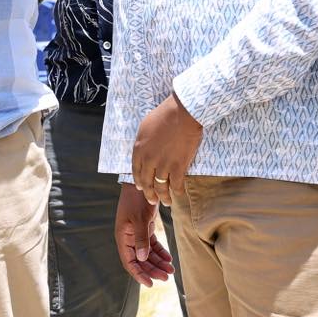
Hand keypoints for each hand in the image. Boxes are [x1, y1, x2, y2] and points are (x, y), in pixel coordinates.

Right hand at [115, 184, 172, 286]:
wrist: (142, 183)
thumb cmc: (137, 200)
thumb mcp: (139, 220)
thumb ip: (141, 239)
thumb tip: (142, 259)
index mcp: (123, 238)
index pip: (129, 262)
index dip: (139, 274)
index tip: (150, 284)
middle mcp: (128, 238)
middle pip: (140, 260)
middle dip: (152, 270)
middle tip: (167, 277)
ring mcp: (136, 234)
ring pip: (147, 254)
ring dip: (158, 262)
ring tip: (170, 269)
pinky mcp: (144, 229)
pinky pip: (152, 245)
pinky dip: (160, 252)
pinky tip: (168, 258)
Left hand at [132, 92, 203, 206]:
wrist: (182, 114)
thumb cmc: (164, 116)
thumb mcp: (144, 128)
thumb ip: (142, 143)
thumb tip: (142, 152)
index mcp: (138, 150)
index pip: (136, 171)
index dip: (138, 182)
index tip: (141, 188)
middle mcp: (149, 160)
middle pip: (147, 182)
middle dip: (149, 194)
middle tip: (152, 201)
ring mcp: (163, 164)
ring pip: (161, 187)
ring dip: (164, 197)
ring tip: (167, 203)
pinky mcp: (179, 166)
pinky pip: (177, 185)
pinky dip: (178, 191)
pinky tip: (179, 194)